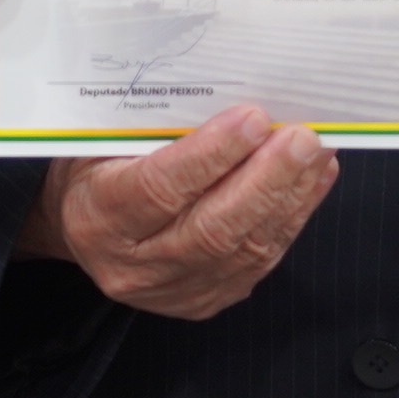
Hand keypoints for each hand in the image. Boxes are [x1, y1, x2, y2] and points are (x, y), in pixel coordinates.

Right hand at [18, 106, 338, 318]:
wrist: (81, 224)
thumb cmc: (99, 164)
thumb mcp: (107, 136)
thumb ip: (159, 126)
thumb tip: (235, 97)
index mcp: (97, 217)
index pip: (159, 189)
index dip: (210, 155)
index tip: (252, 119)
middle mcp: (133, 266)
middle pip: (210, 228)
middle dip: (265, 180)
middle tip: (302, 138)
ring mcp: (172, 291)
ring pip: (243, 249)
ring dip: (289, 197)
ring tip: (317, 153)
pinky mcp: (206, 300)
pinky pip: (260, 261)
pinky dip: (293, 216)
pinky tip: (314, 180)